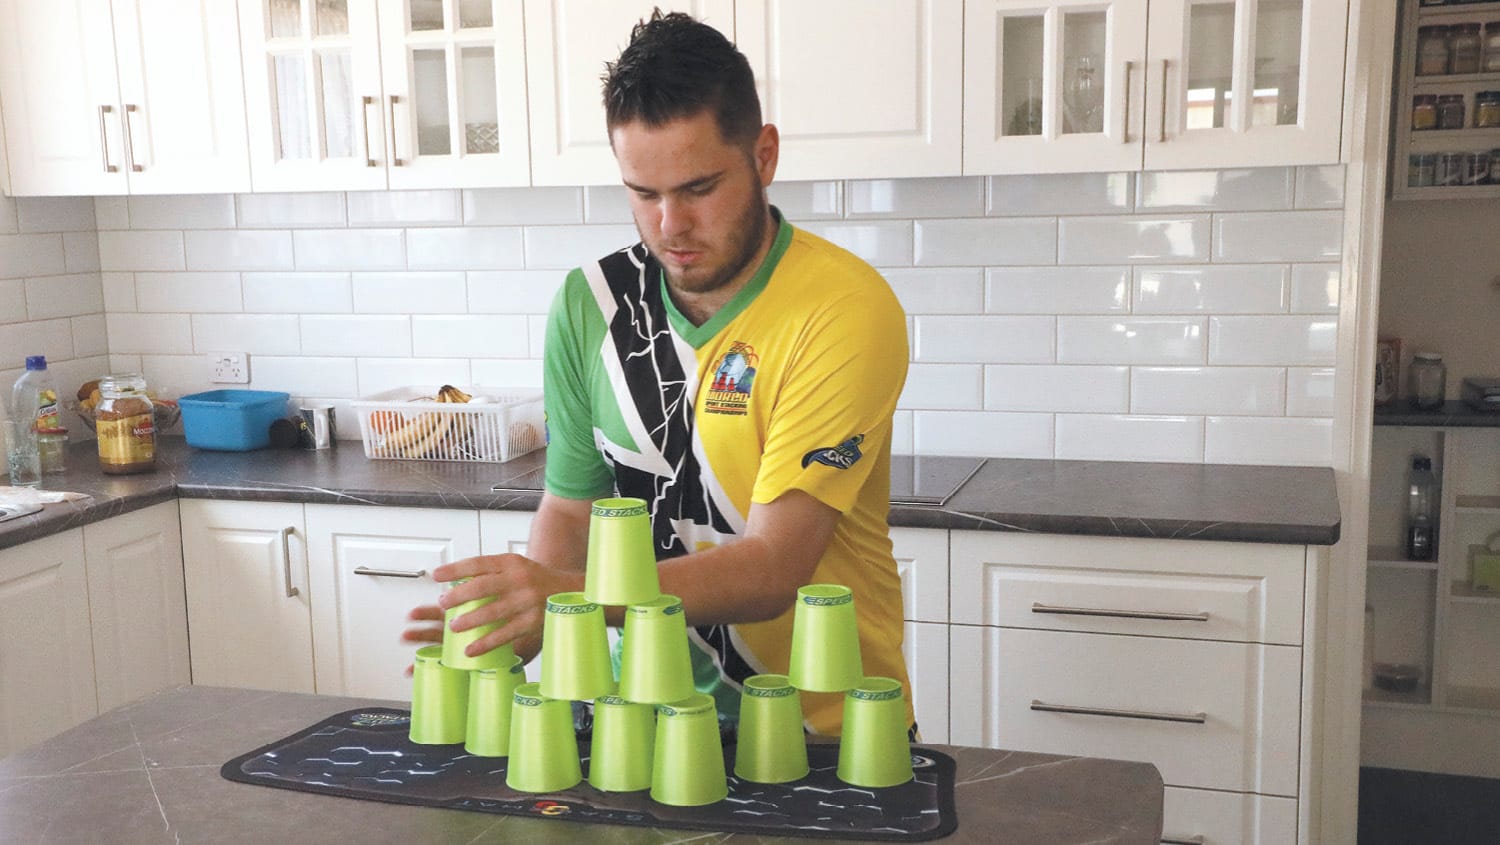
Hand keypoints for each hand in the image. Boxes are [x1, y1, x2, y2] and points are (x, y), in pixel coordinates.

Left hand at [423, 552, 583, 662]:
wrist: (573, 591)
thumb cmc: (537, 580)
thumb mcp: (517, 567)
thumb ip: (492, 572)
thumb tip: (455, 582)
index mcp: (512, 562)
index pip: (478, 563)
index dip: (454, 569)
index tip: (436, 576)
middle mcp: (520, 579)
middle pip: (482, 587)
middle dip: (458, 596)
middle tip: (443, 604)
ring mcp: (527, 601)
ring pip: (492, 612)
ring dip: (469, 620)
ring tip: (453, 627)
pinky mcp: (532, 621)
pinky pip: (505, 634)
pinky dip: (486, 643)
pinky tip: (470, 649)